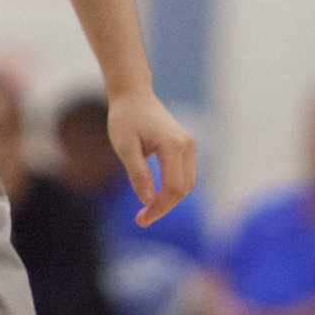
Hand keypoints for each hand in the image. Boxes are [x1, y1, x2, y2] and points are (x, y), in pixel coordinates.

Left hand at [108, 90, 196, 226]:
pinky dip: (171, 189)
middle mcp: (187, 145)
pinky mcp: (185, 146)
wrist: (133, 94)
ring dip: (169, 200)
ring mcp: (189, 145)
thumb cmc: (125, 118)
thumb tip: (148, 201)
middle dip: (164, 207)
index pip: (173, 188)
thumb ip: (138, 174)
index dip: (159, 208)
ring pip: (186, 184)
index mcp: (173, 145)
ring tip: (146, 211)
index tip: (140, 219)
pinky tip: (154, 196)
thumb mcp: (125, 147)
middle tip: (141, 219)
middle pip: (183, 189)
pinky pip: (183, 175)